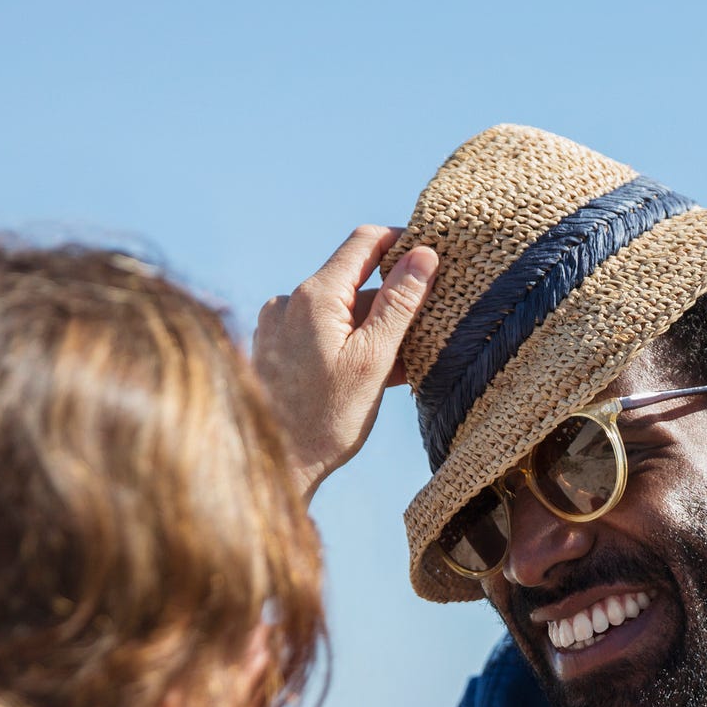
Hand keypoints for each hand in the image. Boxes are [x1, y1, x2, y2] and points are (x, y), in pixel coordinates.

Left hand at [251, 226, 439, 502]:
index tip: (430, 258)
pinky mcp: (275, 348)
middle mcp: (290, 301)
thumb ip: (400, 302)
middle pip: (353, 280)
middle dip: (391, 300)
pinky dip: (349, 343)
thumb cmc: (327, 419)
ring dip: (372, 328)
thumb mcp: (375, 359)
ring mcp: (278, 325)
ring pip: (339, 310)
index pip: (364, 241)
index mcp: (315, 296)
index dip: (401, 242)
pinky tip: (370, 375)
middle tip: (426, 327)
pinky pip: (321, 331)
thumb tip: (424, 254)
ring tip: (400, 365)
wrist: (277, 465)